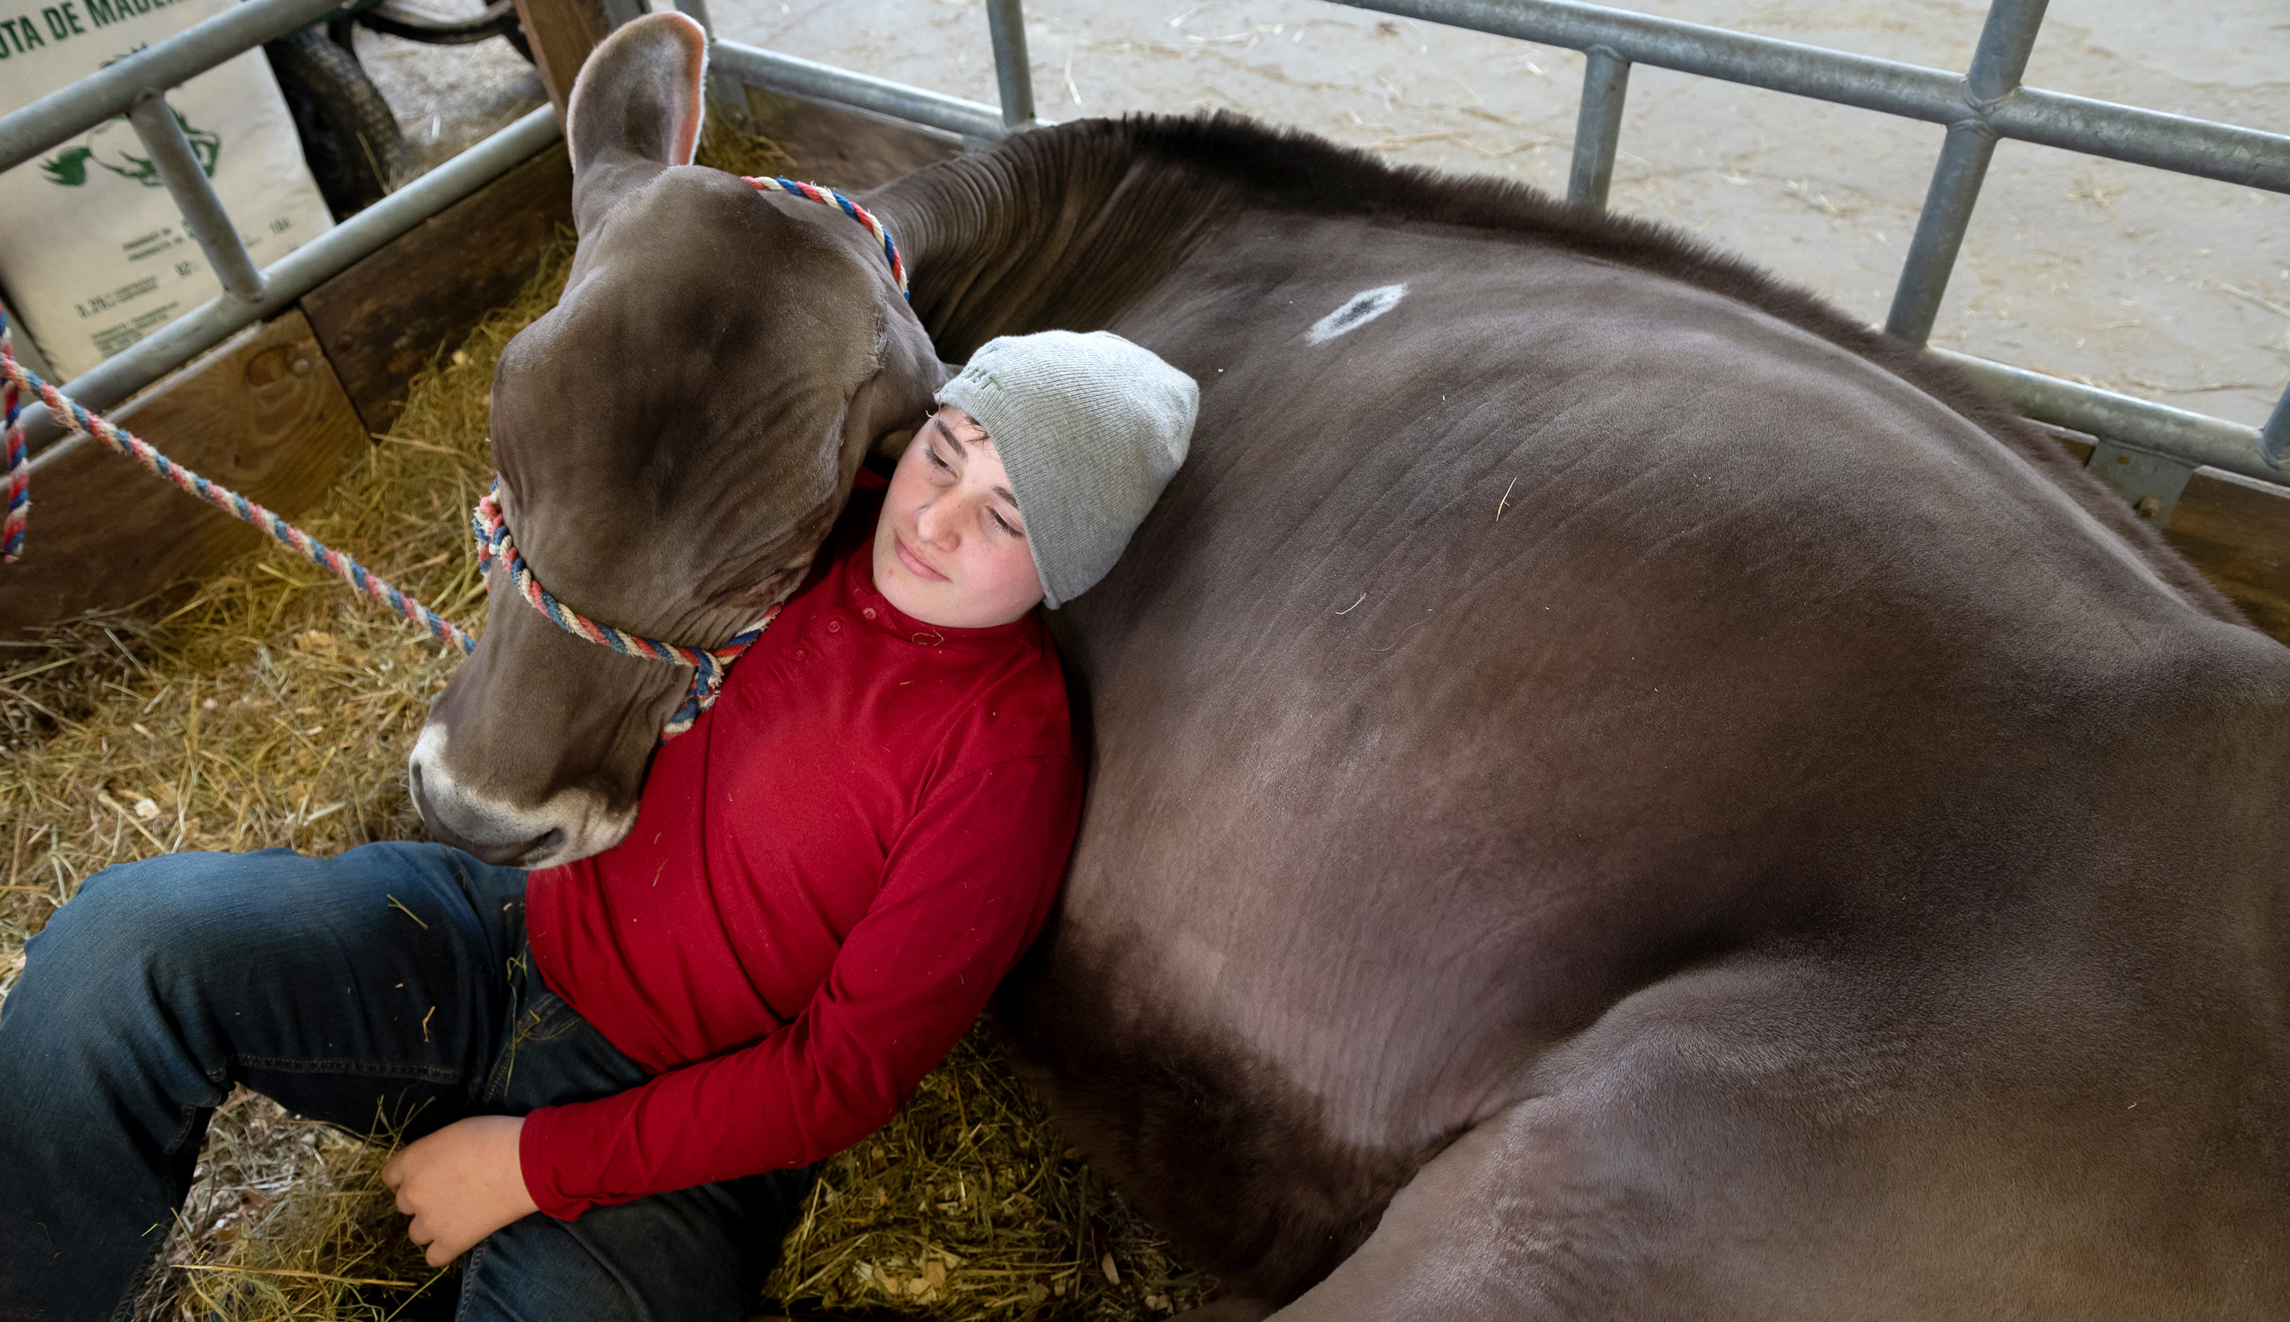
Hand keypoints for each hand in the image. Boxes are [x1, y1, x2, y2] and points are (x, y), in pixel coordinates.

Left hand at [381, 1114, 538, 1265]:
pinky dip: (444, 1250)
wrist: (523, 1164)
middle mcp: (413, 1193)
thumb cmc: (494, 1138)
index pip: (390, 1175)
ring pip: (416, 1233)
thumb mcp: (453, 1133)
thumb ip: (433, 1152)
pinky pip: (433, 1257)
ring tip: (457, 1215)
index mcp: (411, 1161)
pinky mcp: (451, 1242)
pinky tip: (459, 1237)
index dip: (408, 1176)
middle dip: (422, 1199)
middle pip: (404, 1204)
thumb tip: (436, 1164)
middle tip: (449, 1192)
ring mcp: (430, 1221)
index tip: (426, 1175)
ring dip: (431, 1226)